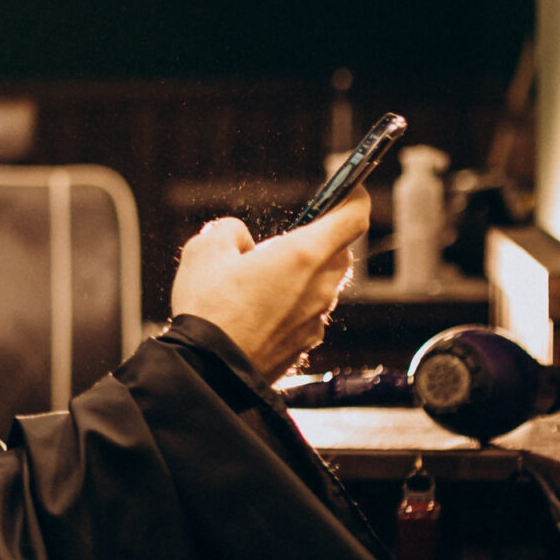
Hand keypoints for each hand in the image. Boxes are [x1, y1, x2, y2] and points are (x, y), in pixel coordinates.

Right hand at [168, 189, 370, 381]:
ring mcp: (315, 319)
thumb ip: (229, 230)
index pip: (352, 217)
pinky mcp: (305, 344)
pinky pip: (307, 314)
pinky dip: (292, 305)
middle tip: (285, 240)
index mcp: (303, 255)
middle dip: (320, 240)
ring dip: (303, 275)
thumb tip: (240, 239)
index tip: (350, 188)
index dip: (354, 197)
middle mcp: (319, 287)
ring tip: (260, 280)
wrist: (209, 370)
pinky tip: (257, 311)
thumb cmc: (209, 309)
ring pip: (322, 285)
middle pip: (338, 252)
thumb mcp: (205, 249)